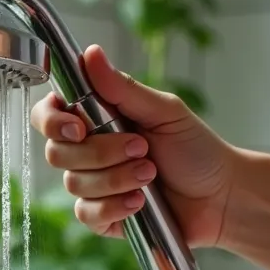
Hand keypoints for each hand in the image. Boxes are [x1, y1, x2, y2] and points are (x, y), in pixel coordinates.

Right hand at [30, 45, 238, 247]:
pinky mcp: (102, 216)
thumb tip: (91, 53)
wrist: (222, 196)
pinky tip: (140, 202)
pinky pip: (87, 214)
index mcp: (96, 119)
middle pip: (57, 153)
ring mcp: (93, 185)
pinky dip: (115, 206)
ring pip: (74, 184)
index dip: (52, 121)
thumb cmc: (196, 149)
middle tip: (142, 148)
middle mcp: (87, 151)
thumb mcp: (164, 111)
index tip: (79, 127)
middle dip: (100, 152)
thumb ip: (123, 88)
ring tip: (151, 175)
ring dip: (116, 179)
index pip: (47, 115)